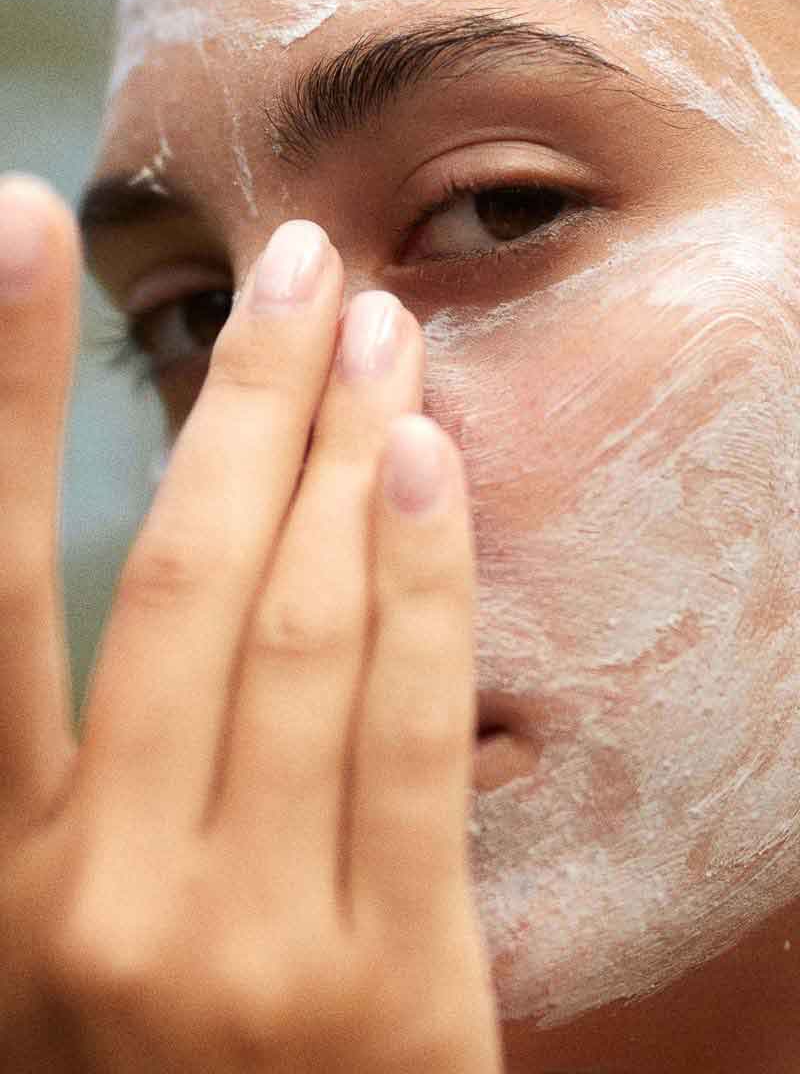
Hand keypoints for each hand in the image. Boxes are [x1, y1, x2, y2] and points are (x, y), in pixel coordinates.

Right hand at [0, 174, 503, 1072]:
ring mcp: (244, 938)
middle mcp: (99, 887)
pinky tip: (427, 459)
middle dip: (244, 398)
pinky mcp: (386, 981)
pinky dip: (423, 576)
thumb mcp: (76, 923)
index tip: (12, 230)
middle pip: (177, 569)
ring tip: (378, 331)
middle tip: (298, 264)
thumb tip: (195, 541)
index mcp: (3, 865)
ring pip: (300, 625)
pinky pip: (410, 727)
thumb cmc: (156, 1068)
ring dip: (342, 452)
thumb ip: (112, 763)